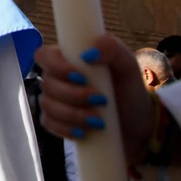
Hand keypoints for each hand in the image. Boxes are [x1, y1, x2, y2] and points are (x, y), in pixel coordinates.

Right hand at [35, 36, 156, 163]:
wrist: (136, 125)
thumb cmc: (129, 90)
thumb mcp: (128, 65)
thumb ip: (112, 48)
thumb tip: (88, 53)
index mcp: (68, 58)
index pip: (44, 55)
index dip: (56, 66)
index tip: (81, 77)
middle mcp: (57, 78)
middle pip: (47, 84)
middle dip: (73, 95)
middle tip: (100, 101)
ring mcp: (55, 101)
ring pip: (48, 105)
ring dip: (72, 115)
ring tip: (99, 121)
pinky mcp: (56, 122)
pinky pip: (48, 124)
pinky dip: (66, 129)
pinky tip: (83, 132)